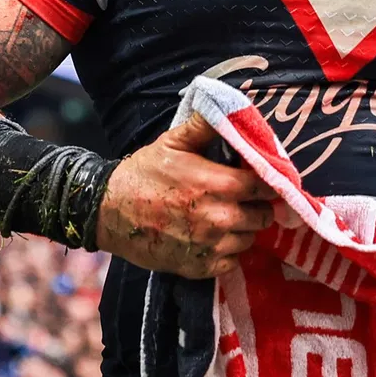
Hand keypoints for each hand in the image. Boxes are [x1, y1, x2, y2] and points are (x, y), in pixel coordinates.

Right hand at [96, 113, 278, 277]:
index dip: (268, 181)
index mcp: (217, 184)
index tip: (262, 179)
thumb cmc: (143, 173)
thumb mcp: (173, 142)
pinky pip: (232, 262)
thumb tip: (233, 108)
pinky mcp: (199, 268)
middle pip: (263, 216)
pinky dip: (229, 252)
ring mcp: (210, 246)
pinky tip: (215, 238)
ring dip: (244, 229)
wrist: (106, 211)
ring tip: (228, 217)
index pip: (266, 186)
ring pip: (249, 240)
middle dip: (258, 206)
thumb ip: (207, 125)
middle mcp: (219, 218)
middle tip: (244, 199)